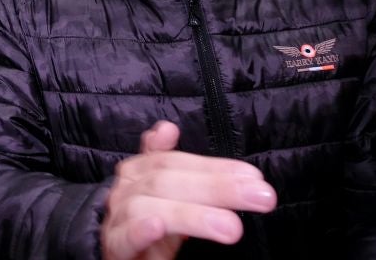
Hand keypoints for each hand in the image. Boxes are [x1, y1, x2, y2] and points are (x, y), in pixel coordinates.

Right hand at [99, 121, 276, 259]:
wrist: (124, 258)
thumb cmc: (151, 226)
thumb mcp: (171, 195)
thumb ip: (177, 167)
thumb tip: (167, 128)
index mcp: (138, 172)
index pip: (174, 162)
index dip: (214, 168)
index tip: (254, 177)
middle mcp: (125, 190)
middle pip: (165, 181)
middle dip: (216, 188)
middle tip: (261, 198)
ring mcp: (116, 218)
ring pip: (146, 207)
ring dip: (191, 215)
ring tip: (232, 228)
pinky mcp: (114, 248)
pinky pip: (123, 238)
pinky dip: (139, 230)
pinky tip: (157, 227)